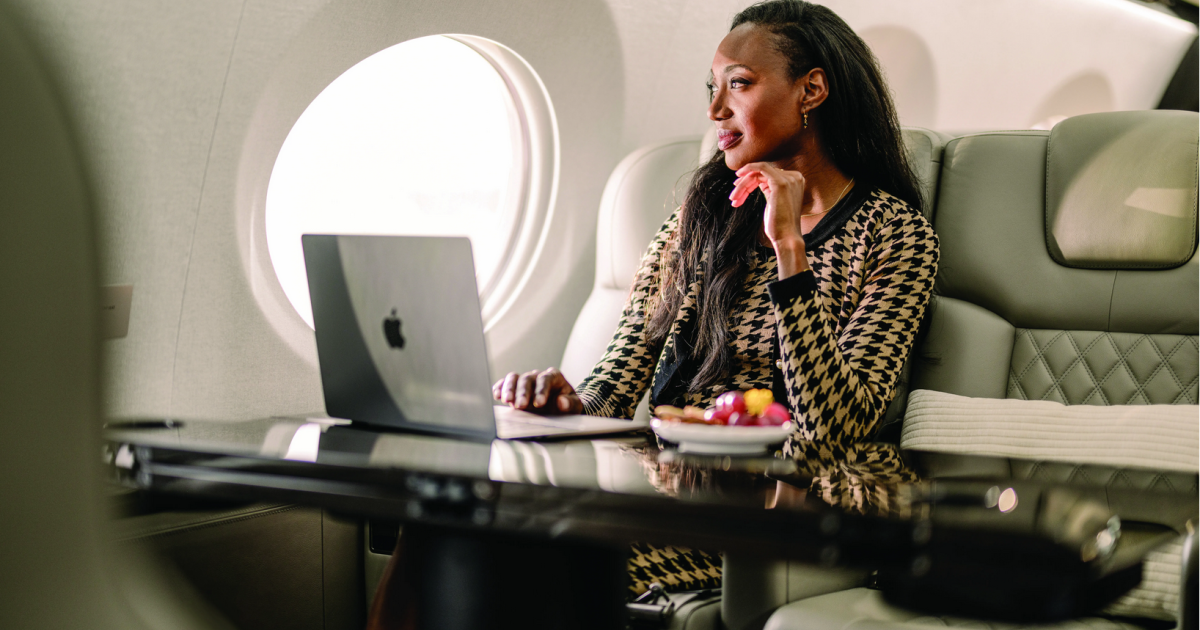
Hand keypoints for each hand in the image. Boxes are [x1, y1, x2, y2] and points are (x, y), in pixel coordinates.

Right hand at [493, 368, 582, 414]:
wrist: (561, 408)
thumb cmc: (567, 405)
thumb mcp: (575, 406)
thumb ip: (570, 404)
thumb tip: (561, 402)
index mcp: (554, 377)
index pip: (546, 379)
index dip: (541, 390)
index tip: (539, 403)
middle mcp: (538, 376)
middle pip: (527, 379)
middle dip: (523, 392)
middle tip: (521, 405)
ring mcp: (525, 381)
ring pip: (514, 378)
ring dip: (509, 389)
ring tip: (506, 400)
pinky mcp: (515, 388)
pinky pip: (505, 383)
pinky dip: (500, 387)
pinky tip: (497, 395)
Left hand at [729, 162, 810, 276]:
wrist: (786, 238)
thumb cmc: (779, 226)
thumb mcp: (774, 203)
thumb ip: (770, 190)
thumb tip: (757, 181)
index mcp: (794, 182)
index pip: (768, 176)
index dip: (751, 181)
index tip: (739, 191)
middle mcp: (794, 178)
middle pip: (762, 174)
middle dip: (745, 184)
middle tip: (733, 197)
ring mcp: (789, 179)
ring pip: (758, 173)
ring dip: (742, 185)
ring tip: (733, 198)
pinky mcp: (780, 183)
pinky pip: (762, 167)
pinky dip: (749, 168)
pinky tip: (739, 175)